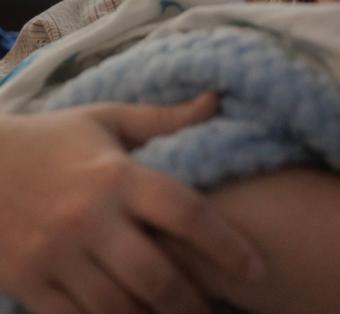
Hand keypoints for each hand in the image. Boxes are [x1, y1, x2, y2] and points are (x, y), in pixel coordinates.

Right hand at [0, 93, 265, 313]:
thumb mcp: (108, 120)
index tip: (258, 268)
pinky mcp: (27, 282)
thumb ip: (165, 119)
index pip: (186, 212)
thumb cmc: (53, 140)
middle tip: (217, 309)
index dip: (228, 245)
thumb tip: (218, 100)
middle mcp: (87, 218)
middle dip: (193, 302)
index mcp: (116, 175)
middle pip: (155, 275)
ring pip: (117, 307)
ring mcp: (53, 255)